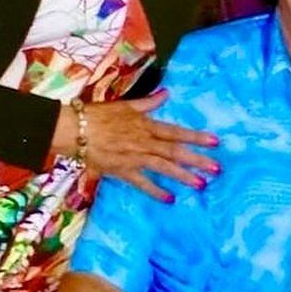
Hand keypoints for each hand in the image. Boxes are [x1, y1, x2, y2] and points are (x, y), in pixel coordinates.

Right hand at [53, 90, 219, 201]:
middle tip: (217, 168)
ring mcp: (134, 158)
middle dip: (197, 160)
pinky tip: (170, 199)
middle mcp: (144, 142)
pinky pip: (142, 184)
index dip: (196, 137)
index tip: (215, 142)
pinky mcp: (122, 171)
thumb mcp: (126, 105)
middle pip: (175, 152)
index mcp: (147, 125)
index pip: (177, 132)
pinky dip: (155, 191)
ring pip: (163, 168)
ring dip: (183, 176)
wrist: (74, 130)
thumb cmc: (98, 115)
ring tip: (201, 184)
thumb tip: (167, 92)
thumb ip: (149, 102)